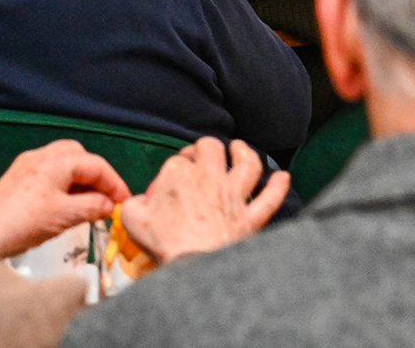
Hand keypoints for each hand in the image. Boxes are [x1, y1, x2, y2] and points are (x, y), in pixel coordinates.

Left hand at [0, 139, 129, 257]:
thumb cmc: (21, 222)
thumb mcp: (65, 216)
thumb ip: (93, 206)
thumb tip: (109, 204)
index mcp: (55, 161)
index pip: (96, 164)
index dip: (114, 183)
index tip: (123, 202)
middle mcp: (41, 156)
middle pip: (80, 157)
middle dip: (97, 176)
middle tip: (106, 199)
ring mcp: (28, 165)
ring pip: (64, 163)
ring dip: (81, 181)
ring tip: (89, 205)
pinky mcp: (20, 177)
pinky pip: (50, 173)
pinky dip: (65, 185)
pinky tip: (67, 205)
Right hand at [119, 137, 287, 265]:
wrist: (195, 267)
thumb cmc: (166, 244)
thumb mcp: (133, 219)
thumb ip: (131, 204)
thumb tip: (137, 202)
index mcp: (179, 175)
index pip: (176, 161)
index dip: (171, 171)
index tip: (168, 186)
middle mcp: (210, 178)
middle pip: (211, 148)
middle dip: (205, 148)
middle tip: (201, 155)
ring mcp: (234, 197)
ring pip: (247, 163)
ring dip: (245, 152)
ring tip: (240, 148)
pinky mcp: (250, 217)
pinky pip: (271, 199)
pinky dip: (279, 187)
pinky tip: (283, 177)